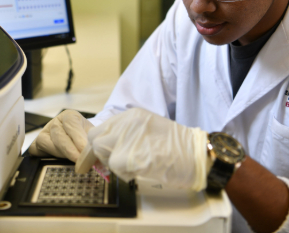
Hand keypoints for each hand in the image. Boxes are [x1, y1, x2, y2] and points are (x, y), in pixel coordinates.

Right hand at [28, 110, 93, 161]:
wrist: (76, 136)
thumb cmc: (84, 134)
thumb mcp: (91, 134)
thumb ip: (94, 142)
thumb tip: (99, 158)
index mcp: (69, 116)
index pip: (71, 123)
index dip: (78, 137)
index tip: (84, 149)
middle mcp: (55, 123)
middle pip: (58, 134)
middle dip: (69, 148)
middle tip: (78, 160)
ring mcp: (45, 133)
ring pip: (46, 142)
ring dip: (59, 153)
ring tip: (72, 162)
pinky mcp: (37, 143)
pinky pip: (35, 149)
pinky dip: (44, 156)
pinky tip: (56, 162)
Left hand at [87, 107, 207, 190]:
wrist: (196, 154)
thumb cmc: (177, 146)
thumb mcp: (148, 129)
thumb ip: (126, 134)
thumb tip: (107, 148)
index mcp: (131, 115)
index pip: (100, 129)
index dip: (95, 145)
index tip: (92, 157)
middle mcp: (127, 123)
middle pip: (95, 139)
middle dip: (96, 155)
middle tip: (104, 165)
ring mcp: (128, 137)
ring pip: (103, 153)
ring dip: (112, 164)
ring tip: (131, 166)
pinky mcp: (131, 155)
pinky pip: (116, 167)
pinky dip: (123, 173)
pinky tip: (138, 171)